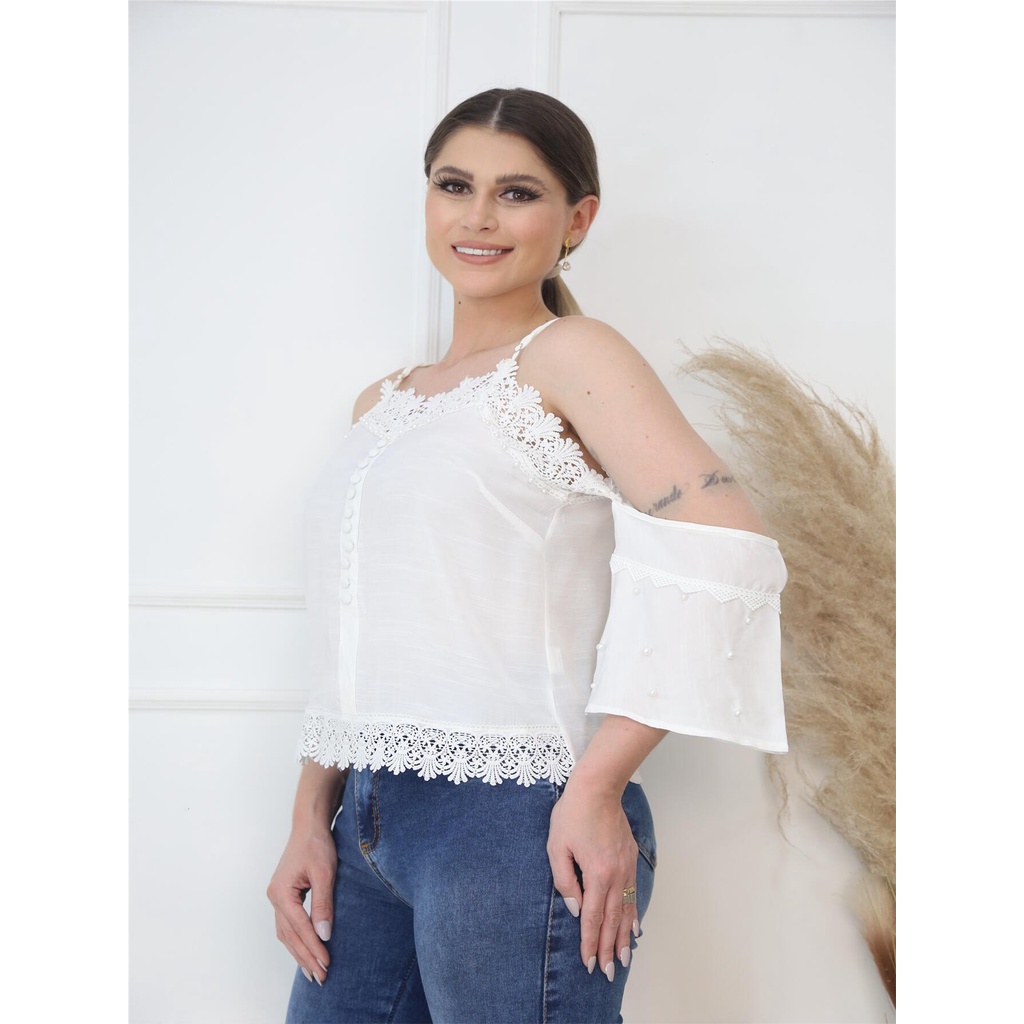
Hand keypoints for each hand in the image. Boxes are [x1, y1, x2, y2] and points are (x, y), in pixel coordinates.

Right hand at [267, 822, 336, 984]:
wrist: (308, 826)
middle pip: (290, 935)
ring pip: (286, 934)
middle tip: (321, 977)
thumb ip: (323, 904)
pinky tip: (304, 952)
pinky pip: (287, 926)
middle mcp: (274, 898)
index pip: (299, 927)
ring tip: (313, 972)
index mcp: (281, 892)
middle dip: (306, 957)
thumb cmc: (316, 845)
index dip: (313, 946)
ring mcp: (276, 898)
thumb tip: (324, 934)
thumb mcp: (324, 873)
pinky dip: (296, 941)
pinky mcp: (283, 897)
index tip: (327, 963)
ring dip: (299, 953)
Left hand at [547, 778, 638, 982]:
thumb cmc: (573, 814)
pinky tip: (635, 927)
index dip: (590, 943)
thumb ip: (565, 881)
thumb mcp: (557, 847)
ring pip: (627, 910)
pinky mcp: (630, 859)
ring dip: (624, 937)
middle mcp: (616, 875)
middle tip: (605, 972)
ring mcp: (626, 867)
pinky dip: (634, 914)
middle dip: (608, 948)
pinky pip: (634, 893)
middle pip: (612, 920)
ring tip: (623, 959)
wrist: (598, 788)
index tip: (588, 963)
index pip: (592, 918)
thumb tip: (575, 909)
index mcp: (597, 874)